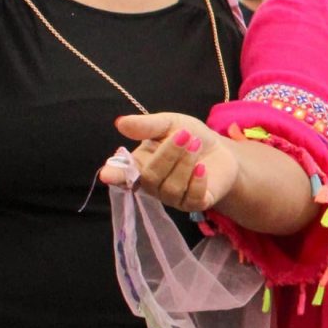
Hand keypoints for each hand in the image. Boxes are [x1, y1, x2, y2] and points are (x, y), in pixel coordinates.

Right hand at [111, 112, 240, 213]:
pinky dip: (197, 182)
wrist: (220, 148)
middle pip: (151, 177)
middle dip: (169, 154)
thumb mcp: (168, 124)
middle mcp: (152, 185)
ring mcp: (172, 197)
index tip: (107, 174)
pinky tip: (202, 168)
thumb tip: (120, 123)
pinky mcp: (194, 204)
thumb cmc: (188, 136)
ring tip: (196, 144)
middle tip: (185, 135)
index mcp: (139, 164)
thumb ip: (146, 125)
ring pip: (171, 188)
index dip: (114, 175)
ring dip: (185, 164)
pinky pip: (192, 199)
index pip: (121, 174)